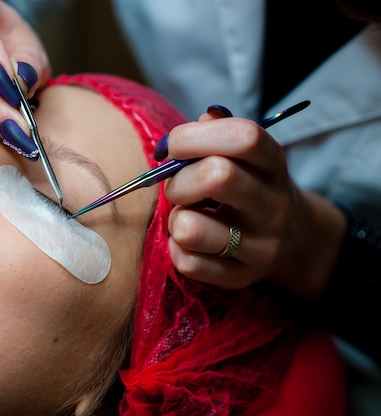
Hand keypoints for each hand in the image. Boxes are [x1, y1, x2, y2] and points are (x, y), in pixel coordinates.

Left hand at [159, 108, 345, 297]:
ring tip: (184, 216)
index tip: (173, 146)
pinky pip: (188, 262)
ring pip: (191, 228)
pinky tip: (189, 242)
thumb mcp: (247, 156)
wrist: (294, 241)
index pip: (243, 137)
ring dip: (175, 218)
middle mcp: (272, 205)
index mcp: (273, 164)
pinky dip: (176, 249)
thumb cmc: (251, 186)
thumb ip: (219, 133)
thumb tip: (204, 117)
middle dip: (178, 180)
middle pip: (217, 177)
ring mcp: (259, 246)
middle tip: (176, 187)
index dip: (195, 136)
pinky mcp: (240, 277)